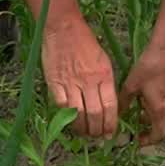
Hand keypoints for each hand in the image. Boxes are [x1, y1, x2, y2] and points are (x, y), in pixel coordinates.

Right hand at [42, 14, 118, 139]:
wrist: (63, 28)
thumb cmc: (86, 43)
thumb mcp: (104, 61)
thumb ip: (106, 83)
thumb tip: (108, 105)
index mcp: (104, 75)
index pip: (110, 106)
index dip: (110, 123)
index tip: (110, 133)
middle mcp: (88, 81)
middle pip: (94, 113)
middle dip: (97, 130)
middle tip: (97, 137)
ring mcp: (70, 82)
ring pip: (77, 113)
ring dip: (81, 128)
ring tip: (84, 133)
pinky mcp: (54, 82)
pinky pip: (60, 105)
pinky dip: (65, 116)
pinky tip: (69, 121)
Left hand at [120, 41, 164, 145]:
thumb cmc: (147, 68)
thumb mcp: (130, 86)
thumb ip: (124, 103)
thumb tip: (117, 115)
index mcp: (159, 110)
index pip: (158, 135)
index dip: (148, 141)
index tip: (137, 140)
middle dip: (151, 133)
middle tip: (139, 131)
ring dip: (155, 120)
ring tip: (140, 114)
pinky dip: (159, 110)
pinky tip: (148, 99)